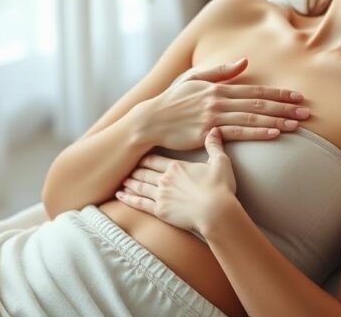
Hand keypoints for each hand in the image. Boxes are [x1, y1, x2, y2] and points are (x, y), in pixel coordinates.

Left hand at [116, 127, 237, 233]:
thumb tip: (214, 130)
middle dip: (135, 169)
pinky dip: (128, 199)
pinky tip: (120, 196)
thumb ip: (214, 146)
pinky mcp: (160, 211)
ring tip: (122, 180)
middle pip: (144, 172)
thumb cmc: (220, 187)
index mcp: (176, 166)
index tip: (137, 155)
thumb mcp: (220, 162)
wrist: (216, 212)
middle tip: (125, 167)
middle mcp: (165, 179)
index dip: (144, 158)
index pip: (154, 159)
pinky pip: (140, 204)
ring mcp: (160, 195)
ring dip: (130, 182)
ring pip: (140, 186)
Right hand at [140, 57, 309, 150]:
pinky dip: (258, 133)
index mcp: (218, 87)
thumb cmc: (172, 100)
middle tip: (307, 111)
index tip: (298, 96)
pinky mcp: (207, 133)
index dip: (278, 93)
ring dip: (277, 120)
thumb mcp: (194, 79)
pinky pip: (238, 133)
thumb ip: (220, 70)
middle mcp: (218, 100)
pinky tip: (275, 134)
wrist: (150, 120)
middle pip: (259, 104)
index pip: (255, 90)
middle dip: (285, 107)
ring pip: (252, 118)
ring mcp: (213, 116)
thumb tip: (245, 61)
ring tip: (298, 125)